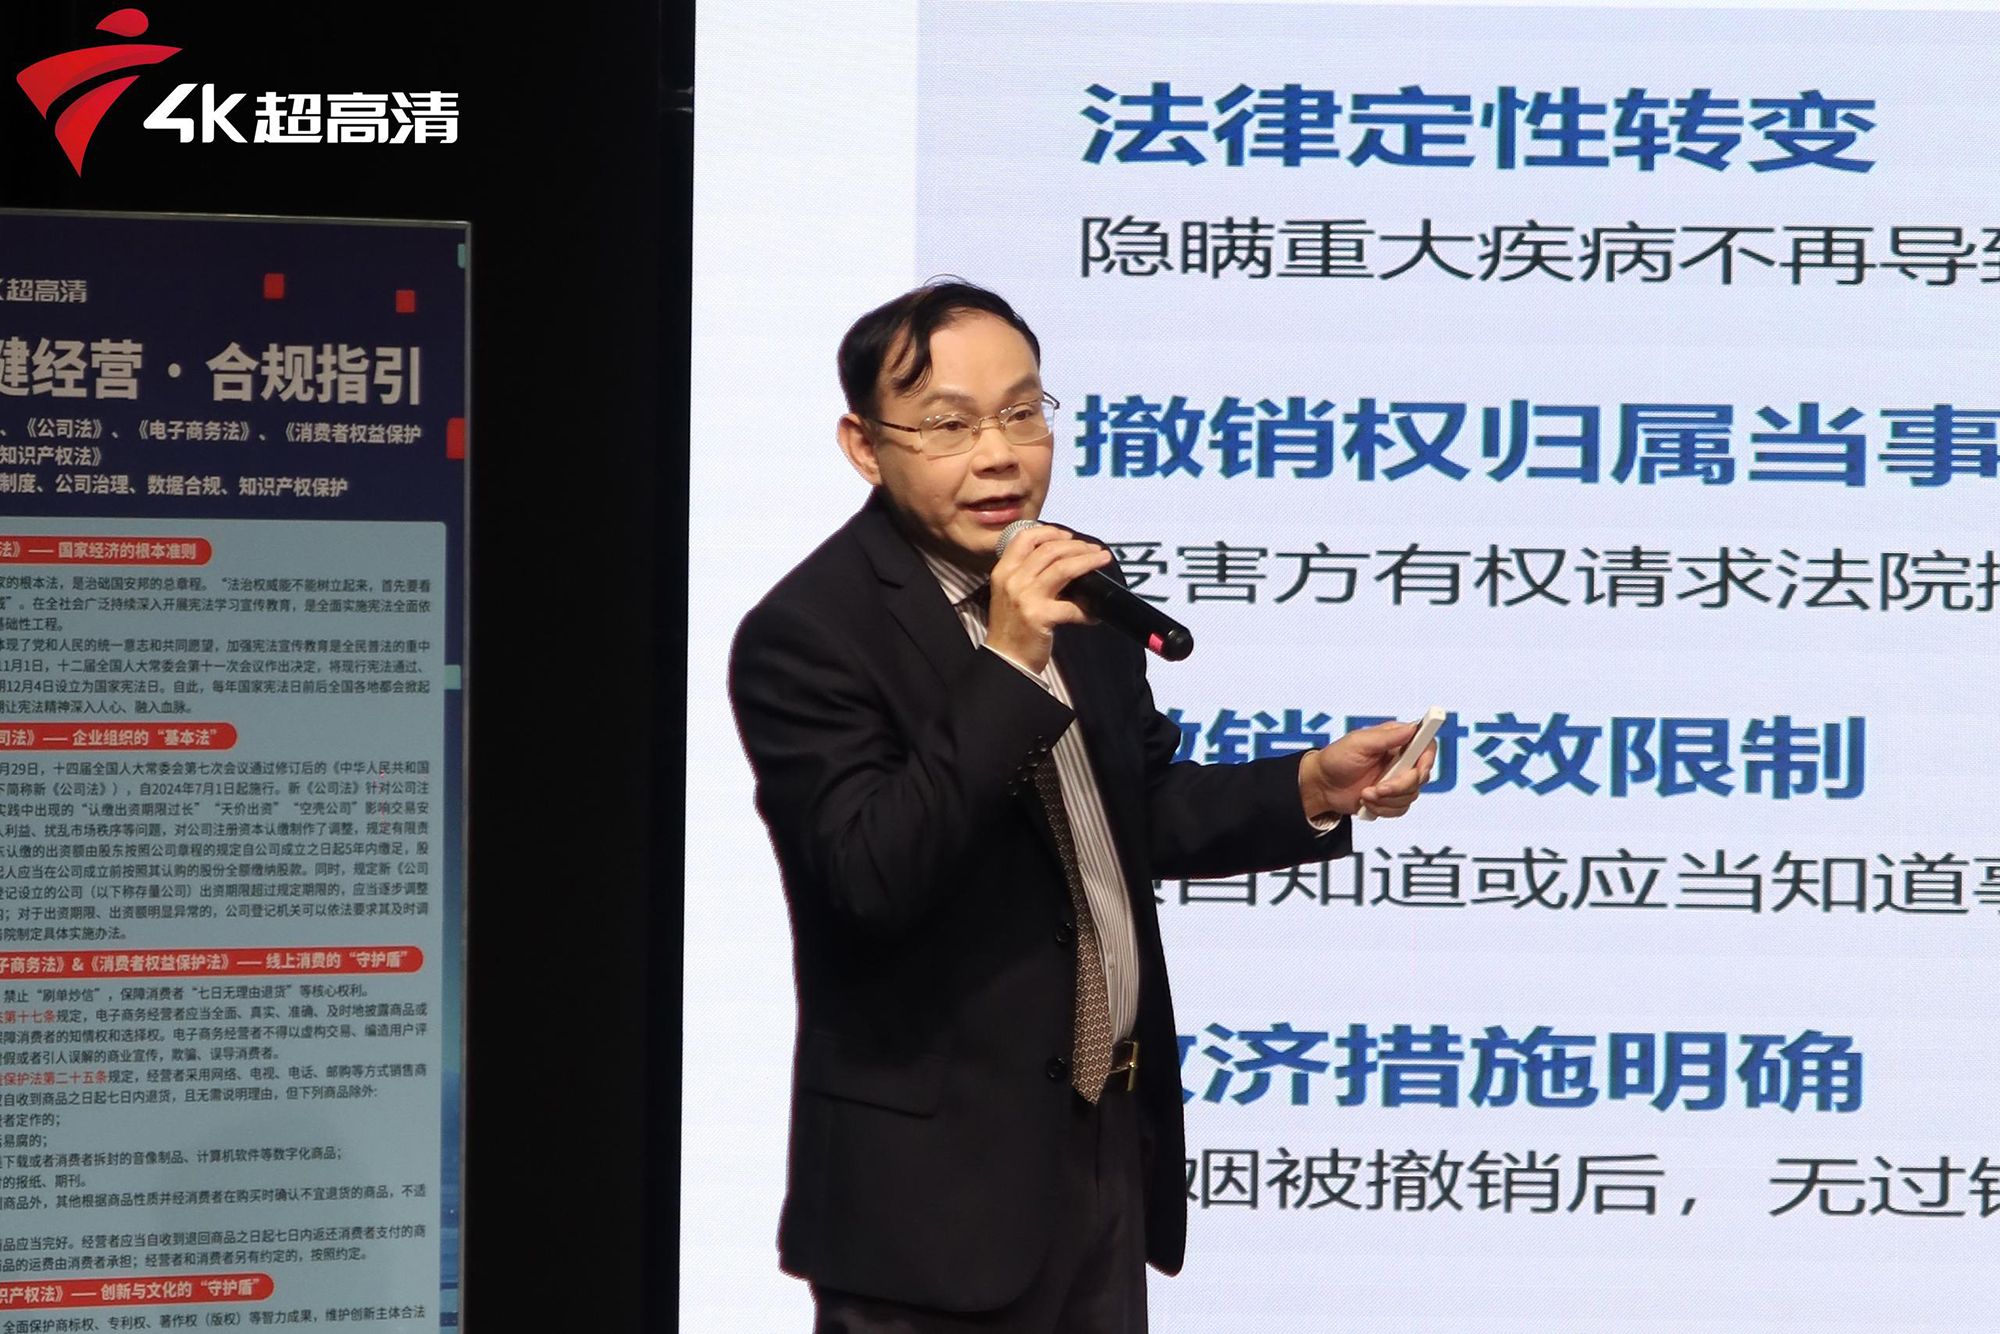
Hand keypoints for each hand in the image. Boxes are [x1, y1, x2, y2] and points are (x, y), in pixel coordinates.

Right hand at [985, 525, 1111, 672]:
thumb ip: (1028, 575)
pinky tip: (1095, 614)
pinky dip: (1088, 609)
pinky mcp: (1039, 617)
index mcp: (1003, 571)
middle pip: (1049, 549)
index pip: (1025, 538)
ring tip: (1102, 560)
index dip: (1049, 531)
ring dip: (1087, 561)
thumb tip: (1063, 560)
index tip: (1068, 536)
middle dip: (1077, 546)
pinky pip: (1072, 606)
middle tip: (1094, 550)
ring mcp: (1025, 598)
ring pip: (1063, 568)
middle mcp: (1012, 580)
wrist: (1005, 660)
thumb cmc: (1011, 628)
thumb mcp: (1009, 593)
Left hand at [1298, 720, 1434, 819]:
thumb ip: (1387, 737)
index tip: (1416, 770)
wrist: (1321, 786)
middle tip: (1378, 788)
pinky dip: (1382, 809)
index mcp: (1396, 741)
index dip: (1427, 759)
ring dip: (1386, 799)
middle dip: (1399, 786)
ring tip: (1365, 793)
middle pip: (1421, 776)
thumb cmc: (1336, 759)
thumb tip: (1412, 727)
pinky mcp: (1391, 798)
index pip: (1426, 745)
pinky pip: (1401, 809)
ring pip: (1411, 795)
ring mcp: (1397, 780)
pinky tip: (1366, 801)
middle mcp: (1401, 760)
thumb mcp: (1358, 743)